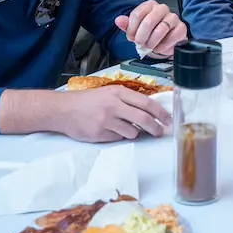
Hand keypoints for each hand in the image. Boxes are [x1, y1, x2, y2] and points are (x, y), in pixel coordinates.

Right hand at [56, 86, 170, 142]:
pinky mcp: (99, 134)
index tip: (169, 119)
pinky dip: (118, 137)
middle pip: (143, 119)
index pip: (147, 103)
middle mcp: (114, 105)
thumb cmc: (88, 101)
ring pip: (132, 132)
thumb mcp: (109, 93)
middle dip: (156, 128)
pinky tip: (109, 131)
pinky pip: (117, 139)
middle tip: (160, 132)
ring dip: (133, 133)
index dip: (161, 113)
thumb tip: (149, 112)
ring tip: (124, 128)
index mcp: (118, 93)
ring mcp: (106, 120)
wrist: (63, 110)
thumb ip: (127, 100)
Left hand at [115, 0, 188, 55]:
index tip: (131, 37)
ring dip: (152, 42)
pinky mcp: (181, 28)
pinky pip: (171, 37)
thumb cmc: (150, 32)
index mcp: (149, 5)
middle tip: (139, 44)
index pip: (137, 14)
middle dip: (142, 36)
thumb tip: (118, 20)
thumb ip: (126, 24)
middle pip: (149, 21)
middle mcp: (162, 8)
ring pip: (160, 29)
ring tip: (149, 47)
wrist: (165, 40)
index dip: (132, 29)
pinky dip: (163, 46)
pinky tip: (159, 48)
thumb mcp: (136, 28)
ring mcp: (173, 17)